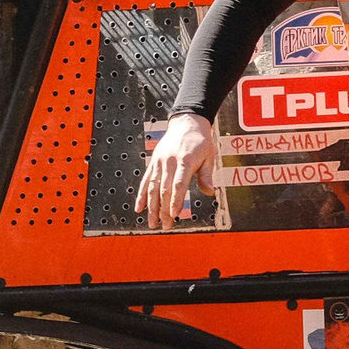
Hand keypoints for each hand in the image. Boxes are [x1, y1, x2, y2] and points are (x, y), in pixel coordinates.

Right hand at [134, 111, 217, 229]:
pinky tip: (139, 208)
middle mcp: (169, 162)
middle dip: (164, 210)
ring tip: (151, 222)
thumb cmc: (201, 141)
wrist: (187, 122)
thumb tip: (210, 192)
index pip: (178, 185)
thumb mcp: (209, 156)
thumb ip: (207, 175)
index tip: (174, 215)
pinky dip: (141, 195)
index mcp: (185, 160)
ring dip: (151, 207)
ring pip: (152, 187)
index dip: (175, 201)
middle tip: (165, 226)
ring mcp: (159, 162)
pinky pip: (145, 180)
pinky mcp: (153, 162)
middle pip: (164, 189)